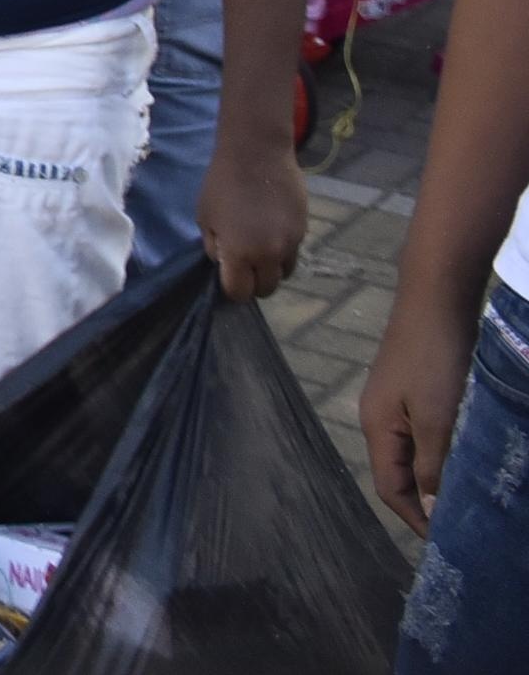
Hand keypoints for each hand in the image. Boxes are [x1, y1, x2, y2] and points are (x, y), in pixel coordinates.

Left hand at [198, 141, 305, 299]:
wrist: (256, 155)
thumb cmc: (222, 184)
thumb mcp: (205, 217)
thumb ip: (214, 247)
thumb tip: (224, 264)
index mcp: (239, 254)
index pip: (239, 292)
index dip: (232, 290)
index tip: (229, 279)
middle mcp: (268, 255)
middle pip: (265, 289)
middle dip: (254, 283)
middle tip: (244, 266)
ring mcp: (289, 244)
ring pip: (284, 274)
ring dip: (271, 269)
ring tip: (259, 250)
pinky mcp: (303, 231)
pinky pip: (293, 253)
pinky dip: (283, 252)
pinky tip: (271, 232)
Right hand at [363, 295, 477, 534]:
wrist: (435, 299)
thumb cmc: (433, 358)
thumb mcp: (436, 417)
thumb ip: (432, 464)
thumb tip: (429, 508)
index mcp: (376, 427)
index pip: (388, 487)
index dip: (414, 518)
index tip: (446, 542)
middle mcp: (377, 418)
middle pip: (397, 473)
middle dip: (424, 502)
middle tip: (460, 524)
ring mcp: (392, 401)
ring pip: (411, 454)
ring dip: (434, 478)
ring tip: (465, 496)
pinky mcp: (410, 389)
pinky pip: (421, 434)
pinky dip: (439, 453)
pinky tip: (461, 456)